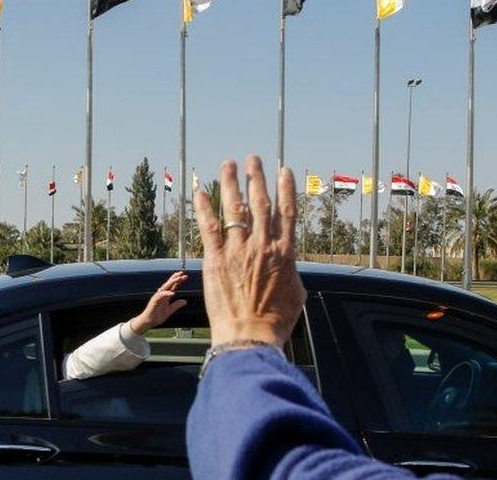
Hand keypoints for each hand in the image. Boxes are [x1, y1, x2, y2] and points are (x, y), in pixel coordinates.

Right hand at [129, 271, 188, 334]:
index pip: (172, 286)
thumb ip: (176, 305)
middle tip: (182, 273)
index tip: (185, 276)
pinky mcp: (154, 301)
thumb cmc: (157, 316)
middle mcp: (161, 295)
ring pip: (164, 287)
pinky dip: (166, 294)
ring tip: (178, 279)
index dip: (178, 281)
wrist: (148, 322)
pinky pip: (160, 296)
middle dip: (175, 278)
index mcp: (165, 296)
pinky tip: (172, 293)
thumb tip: (185, 301)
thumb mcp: (170, 310)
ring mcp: (157, 297)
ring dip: (171, 282)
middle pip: (169, 284)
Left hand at [195, 155, 305, 346]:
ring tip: (228, 165)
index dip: (285, 189)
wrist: (249, 337)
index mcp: (284, 253)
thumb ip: (291, 272)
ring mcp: (238, 250)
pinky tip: (201, 192)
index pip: (286, 212)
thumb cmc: (275, 322)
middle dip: (256, 178)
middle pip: (260, 203)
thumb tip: (289, 265)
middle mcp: (262, 246)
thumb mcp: (296, 294)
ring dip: (231, 183)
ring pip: (234, 209)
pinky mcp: (215, 259)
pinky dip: (205, 208)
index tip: (283, 171)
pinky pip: (209, 228)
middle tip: (253, 160)